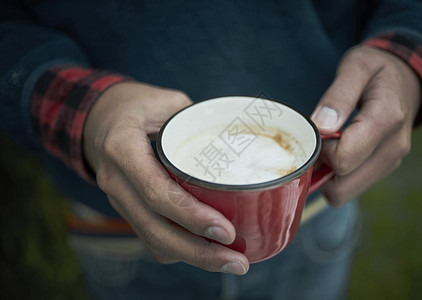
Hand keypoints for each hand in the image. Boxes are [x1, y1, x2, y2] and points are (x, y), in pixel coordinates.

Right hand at [83, 82, 248, 274]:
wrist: (98, 119)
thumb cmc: (135, 105)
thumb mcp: (165, 100)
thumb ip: (199, 120)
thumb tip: (240, 139)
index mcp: (122, 148)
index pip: (156, 192)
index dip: (191, 216)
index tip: (227, 232)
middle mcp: (116, 181)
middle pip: (155, 229)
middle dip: (199, 252)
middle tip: (238, 262)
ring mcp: (119, 199)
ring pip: (153, 241)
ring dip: (192, 257)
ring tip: (230, 261)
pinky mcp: (128, 208)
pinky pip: (151, 238)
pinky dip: (180, 250)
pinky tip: (207, 251)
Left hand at [311, 46, 421, 205]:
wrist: (405, 79)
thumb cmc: (377, 71)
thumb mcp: (357, 67)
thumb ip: (338, 95)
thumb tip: (322, 126)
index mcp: (386, 119)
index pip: (343, 158)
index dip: (321, 149)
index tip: (318, 130)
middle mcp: (393, 147)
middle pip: (343, 186)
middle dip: (321, 169)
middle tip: (319, 142)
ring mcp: (391, 161)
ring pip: (346, 191)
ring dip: (328, 175)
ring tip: (328, 145)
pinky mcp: (385, 167)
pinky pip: (352, 187)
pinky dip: (338, 176)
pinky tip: (337, 151)